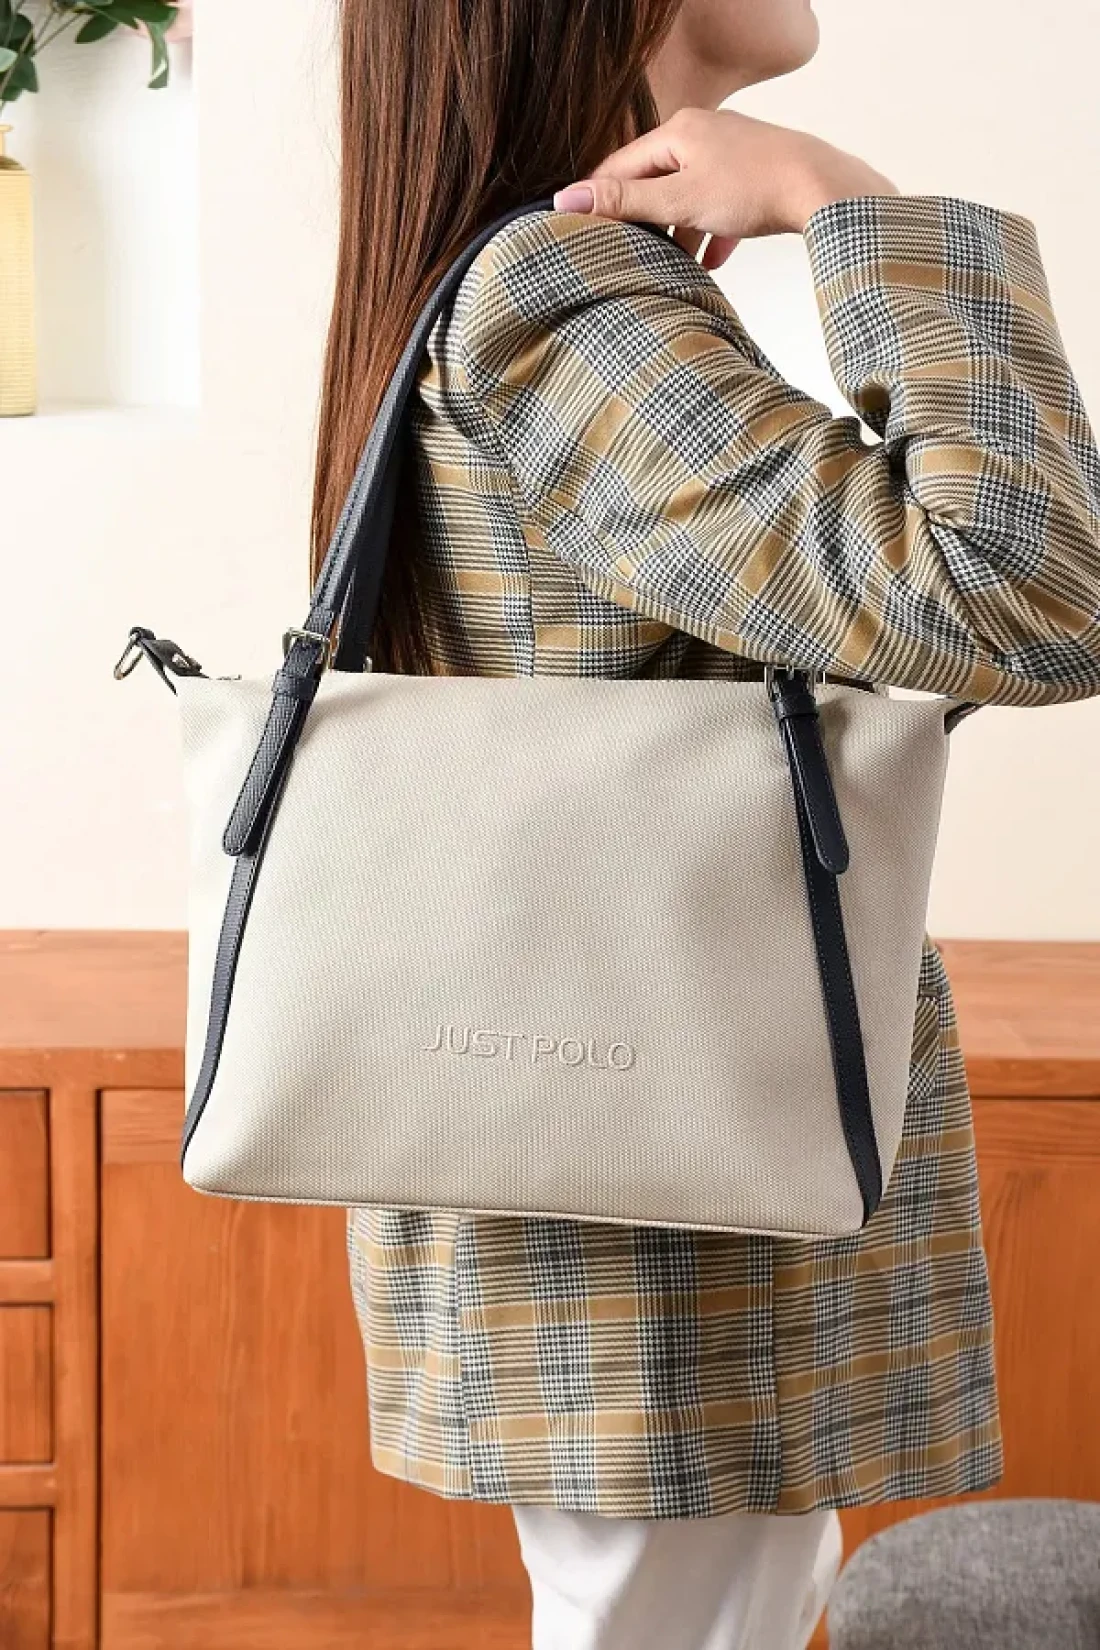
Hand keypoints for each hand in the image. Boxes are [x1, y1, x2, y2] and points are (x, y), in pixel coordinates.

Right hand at [553, 108, 898, 267]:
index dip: (600, 199)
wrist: (824, 190)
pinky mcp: (757, 175)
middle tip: (628, 253)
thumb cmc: (756, 188)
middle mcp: (705, 132)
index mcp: (680, 130)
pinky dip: (712, 231)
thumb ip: (625, 201)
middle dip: (644, 219)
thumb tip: (568, 199)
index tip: (582, 229)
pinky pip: (722, 205)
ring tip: (672, 265)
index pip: (621, 164)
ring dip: (679, 231)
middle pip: (656, 180)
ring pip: (690, 195)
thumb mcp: (679, 199)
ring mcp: (733, 152)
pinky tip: (712, 260)